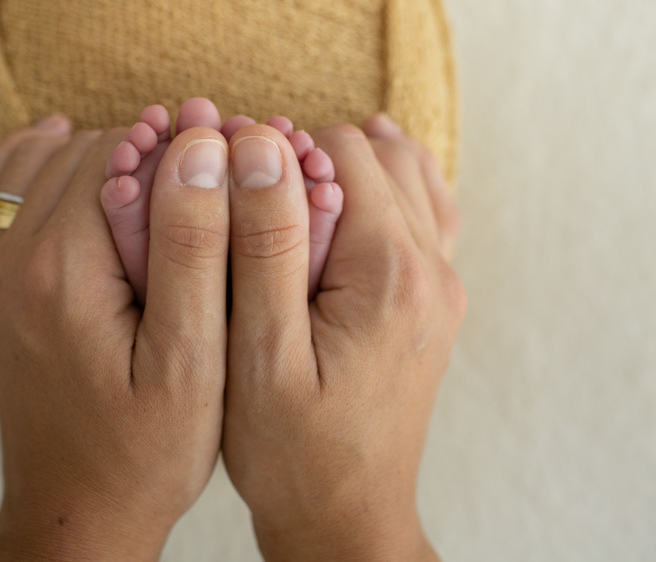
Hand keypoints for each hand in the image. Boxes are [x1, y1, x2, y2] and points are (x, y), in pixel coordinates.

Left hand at [0, 119, 231, 560]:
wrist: (76, 510)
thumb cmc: (147, 450)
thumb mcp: (191, 360)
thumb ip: (193, 249)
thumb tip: (196, 150)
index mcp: (60, 272)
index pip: (115, 154)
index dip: (174, 141)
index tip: (222, 147)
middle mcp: (10, 262)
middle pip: (78, 153)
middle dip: (142, 144)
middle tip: (201, 158)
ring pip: (37, 163)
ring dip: (96, 151)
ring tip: (154, 164)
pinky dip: (32, 161)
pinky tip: (66, 150)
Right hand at [221, 116, 465, 560]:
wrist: (345, 518)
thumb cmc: (291, 451)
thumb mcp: (260, 353)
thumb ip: (263, 244)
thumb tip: (260, 146)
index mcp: (390, 272)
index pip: (340, 151)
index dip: (274, 148)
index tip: (225, 177)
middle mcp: (430, 269)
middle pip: (376, 154)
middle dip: (306, 151)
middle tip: (245, 184)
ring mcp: (438, 285)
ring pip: (404, 175)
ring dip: (343, 167)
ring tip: (283, 191)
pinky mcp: (429, 302)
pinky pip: (421, 213)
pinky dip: (380, 191)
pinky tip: (342, 201)